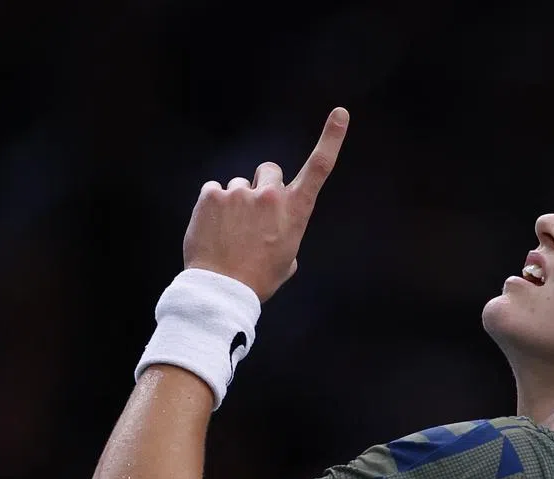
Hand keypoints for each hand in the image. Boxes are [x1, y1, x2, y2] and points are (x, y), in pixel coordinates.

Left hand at [181, 107, 348, 301]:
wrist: (222, 289)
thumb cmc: (258, 279)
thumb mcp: (287, 260)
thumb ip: (286, 234)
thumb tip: (275, 231)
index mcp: (295, 212)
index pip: (319, 168)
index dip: (331, 138)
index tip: (340, 113)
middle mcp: (270, 196)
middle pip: (269, 170)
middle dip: (263, 186)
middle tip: (253, 215)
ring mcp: (240, 192)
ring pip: (238, 186)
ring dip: (235, 203)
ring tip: (230, 233)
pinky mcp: (212, 195)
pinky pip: (214, 191)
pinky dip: (213, 208)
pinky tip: (214, 230)